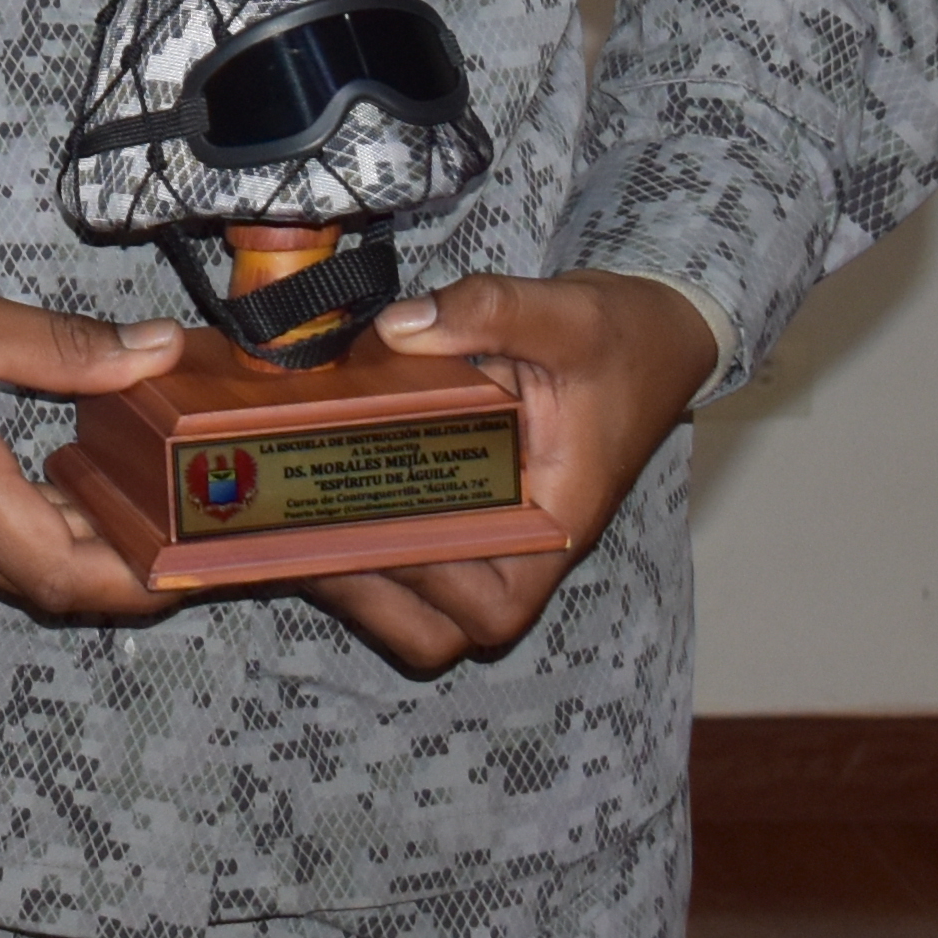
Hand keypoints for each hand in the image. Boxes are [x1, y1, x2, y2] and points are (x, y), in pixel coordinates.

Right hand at [0, 203, 190, 624]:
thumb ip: (65, 348)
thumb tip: (156, 355)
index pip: (57, 572)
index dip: (135, 581)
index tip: (192, 563)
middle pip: (32, 579)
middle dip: (113, 564)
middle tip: (178, 524)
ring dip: (60, 543)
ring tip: (124, 495)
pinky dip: (8, 524)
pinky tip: (39, 477)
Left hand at [295, 270, 719, 676]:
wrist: (649, 334)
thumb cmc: (623, 339)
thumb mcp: (569, 316)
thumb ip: (491, 311)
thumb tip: (400, 327)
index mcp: (557, 522)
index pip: (493, 604)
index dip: (425, 584)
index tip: (369, 528)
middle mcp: (523, 546)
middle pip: (442, 626)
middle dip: (367, 596)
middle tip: (299, 534)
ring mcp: (492, 533)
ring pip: (417, 606)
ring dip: (355, 578)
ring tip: (289, 522)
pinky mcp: (467, 508)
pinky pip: (410, 553)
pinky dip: (359, 541)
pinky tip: (309, 493)